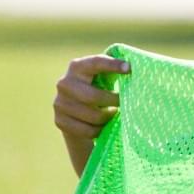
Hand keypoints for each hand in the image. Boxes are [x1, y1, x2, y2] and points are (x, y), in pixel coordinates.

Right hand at [54, 54, 128, 174]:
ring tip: (112, 113)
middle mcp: (65, 83)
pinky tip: (102, 125)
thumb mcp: (104, 78)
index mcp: (77, 67)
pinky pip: (88, 130)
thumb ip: (114, 70)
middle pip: (94, 97)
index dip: (111, 65)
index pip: (95, 63)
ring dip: (108, 117)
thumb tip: (133, 67)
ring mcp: (60, 103)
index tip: (129, 68)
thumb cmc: (98, 89)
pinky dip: (99, 130)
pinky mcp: (60, 121)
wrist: (77, 113)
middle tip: (124, 103)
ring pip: (94, 116)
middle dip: (113, 101)